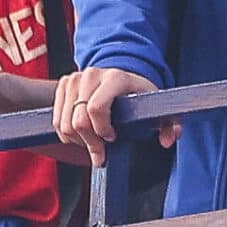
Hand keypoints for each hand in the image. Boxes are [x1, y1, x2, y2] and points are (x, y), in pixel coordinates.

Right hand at [53, 66, 177, 165]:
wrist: (122, 77)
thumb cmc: (140, 97)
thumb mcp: (158, 109)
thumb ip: (170, 125)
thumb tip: (169, 140)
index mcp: (115, 78)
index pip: (95, 108)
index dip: (101, 131)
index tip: (112, 138)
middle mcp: (92, 74)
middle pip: (78, 121)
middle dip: (90, 142)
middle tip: (102, 151)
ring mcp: (75, 78)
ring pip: (65, 123)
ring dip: (78, 140)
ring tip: (94, 142)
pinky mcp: (64, 84)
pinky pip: (57, 120)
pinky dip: (67, 134)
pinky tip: (83, 135)